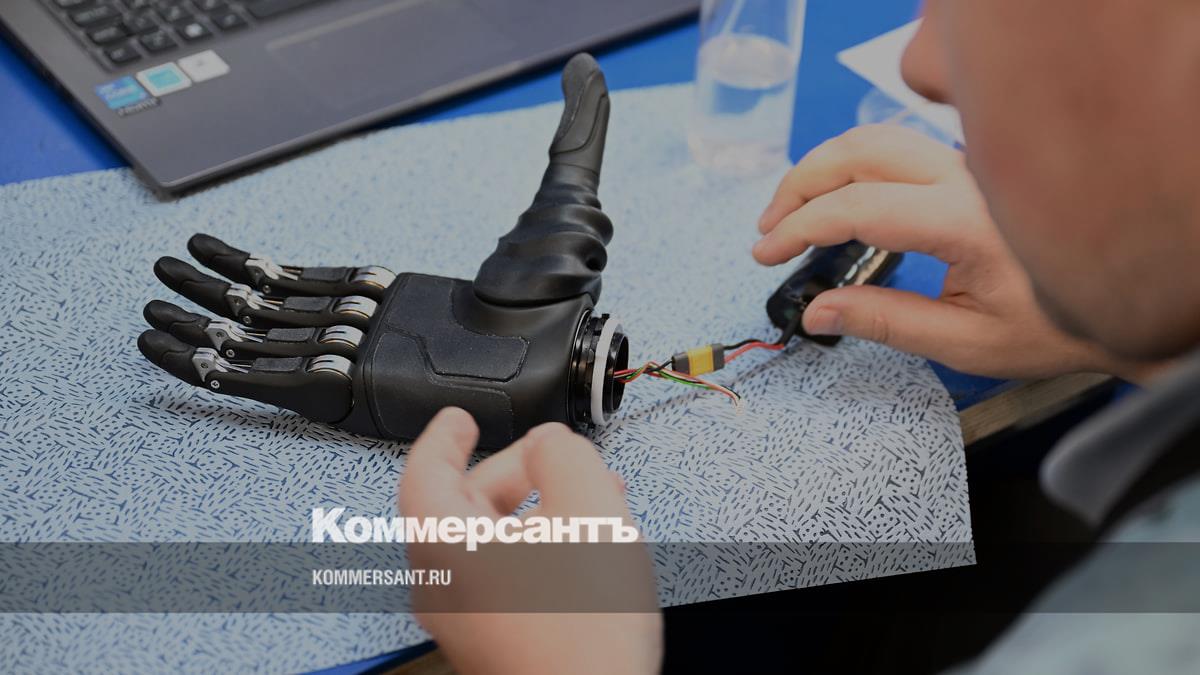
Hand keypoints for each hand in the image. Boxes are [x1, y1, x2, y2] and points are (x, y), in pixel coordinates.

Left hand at [399, 408, 661, 674]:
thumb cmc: (581, 630)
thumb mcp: (588, 504)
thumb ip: (563, 451)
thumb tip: (549, 443)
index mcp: (443, 542)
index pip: (424, 470)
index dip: (444, 435)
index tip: (458, 419)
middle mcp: (440, 584)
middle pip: (464, 505)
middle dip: (518, 474)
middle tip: (557, 459)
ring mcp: (465, 621)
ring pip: (492, 544)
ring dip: (539, 512)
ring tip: (591, 505)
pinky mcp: (493, 643)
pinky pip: (506, 579)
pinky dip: (539, 552)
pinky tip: (585, 552)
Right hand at [753, 124, 1146, 380]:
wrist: (1116, 303)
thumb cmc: (1052, 326)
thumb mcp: (965, 343)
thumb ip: (886, 323)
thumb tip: (817, 311)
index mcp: (963, 221)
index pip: (858, 205)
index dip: (800, 226)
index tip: (766, 253)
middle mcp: (964, 178)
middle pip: (857, 152)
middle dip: (798, 186)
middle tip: (767, 231)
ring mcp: (967, 165)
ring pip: (873, 139)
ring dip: (821, 168)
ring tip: (790, 213)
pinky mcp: (966, 168)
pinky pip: (894, 147)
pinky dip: (849, 165)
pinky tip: (833, 198)